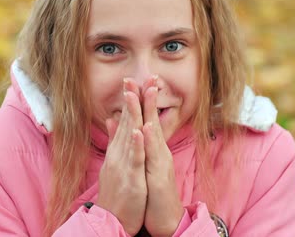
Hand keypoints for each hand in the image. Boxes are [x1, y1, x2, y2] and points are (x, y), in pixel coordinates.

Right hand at [97, 81, 146, 235]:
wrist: (110, 219)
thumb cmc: (115, 192)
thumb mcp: (114, 162)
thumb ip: (115, 141)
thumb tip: (113, 120)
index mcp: (118, 150)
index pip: (124, 120)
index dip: (129, 101)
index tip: (133, 81)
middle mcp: (118, 154)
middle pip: (126, 122)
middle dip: (131, 100)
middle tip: (134, 78)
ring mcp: (124, 165)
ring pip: (129, 136)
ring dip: (133, 115)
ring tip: (135, 95)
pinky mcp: (130, 178)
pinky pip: (134, 159)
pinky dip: (136, 144)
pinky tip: (138, 130)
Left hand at [141, 78, 182, 235]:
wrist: (164, 218)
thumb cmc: (153, 192)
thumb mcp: (144, 165)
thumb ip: (138, 145)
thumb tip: (130, 126)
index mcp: (152, 148)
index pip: (146, 119)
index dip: (142, 100)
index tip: (136, 80)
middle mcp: (159, 152)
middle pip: (152, 120)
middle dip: (148, 98)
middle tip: (145, 75)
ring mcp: (160, 163)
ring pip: (154, 134)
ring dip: (148, 113)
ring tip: (144, 92)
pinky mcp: (159, 177)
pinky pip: (153, 157)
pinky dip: (149, 142)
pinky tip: (145, 128)